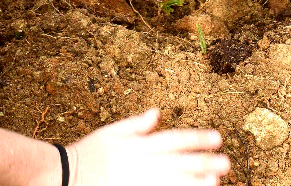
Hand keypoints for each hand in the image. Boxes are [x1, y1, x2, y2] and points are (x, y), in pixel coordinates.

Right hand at [65, 109, 229, 185]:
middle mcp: (143, 162)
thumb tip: (157, 111)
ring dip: (196, 182)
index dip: (198, 138)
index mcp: (139, 144)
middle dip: (205, 161)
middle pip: (180, 161)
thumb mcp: (111, 132)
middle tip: (227, 162)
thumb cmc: (88, 153)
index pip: (176, 139)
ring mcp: (139, 182)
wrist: (64, 177)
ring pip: (174, 182)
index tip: (218, 138)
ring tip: (215, 182)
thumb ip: (137, 124)